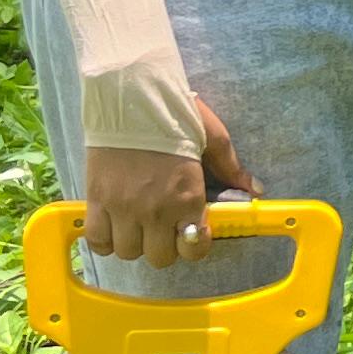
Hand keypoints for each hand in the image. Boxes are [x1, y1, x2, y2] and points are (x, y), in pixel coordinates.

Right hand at [83, 96, 250, 265]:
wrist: (131, 95)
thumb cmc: (177, 114)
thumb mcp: (213, 138)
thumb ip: (232, 168)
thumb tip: (256, 190)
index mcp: (188, 196)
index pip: (193, 248)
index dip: (194, 245)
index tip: (190, 231)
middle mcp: (156, 209)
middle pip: (158, 258)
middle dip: (164, 247)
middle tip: (163, 227)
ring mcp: (123, 207)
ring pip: (127, 252)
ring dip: (134, 243)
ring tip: (137, 224)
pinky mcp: (96, 199)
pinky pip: (97, 240)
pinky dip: (104, 240)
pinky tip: (113, 225)